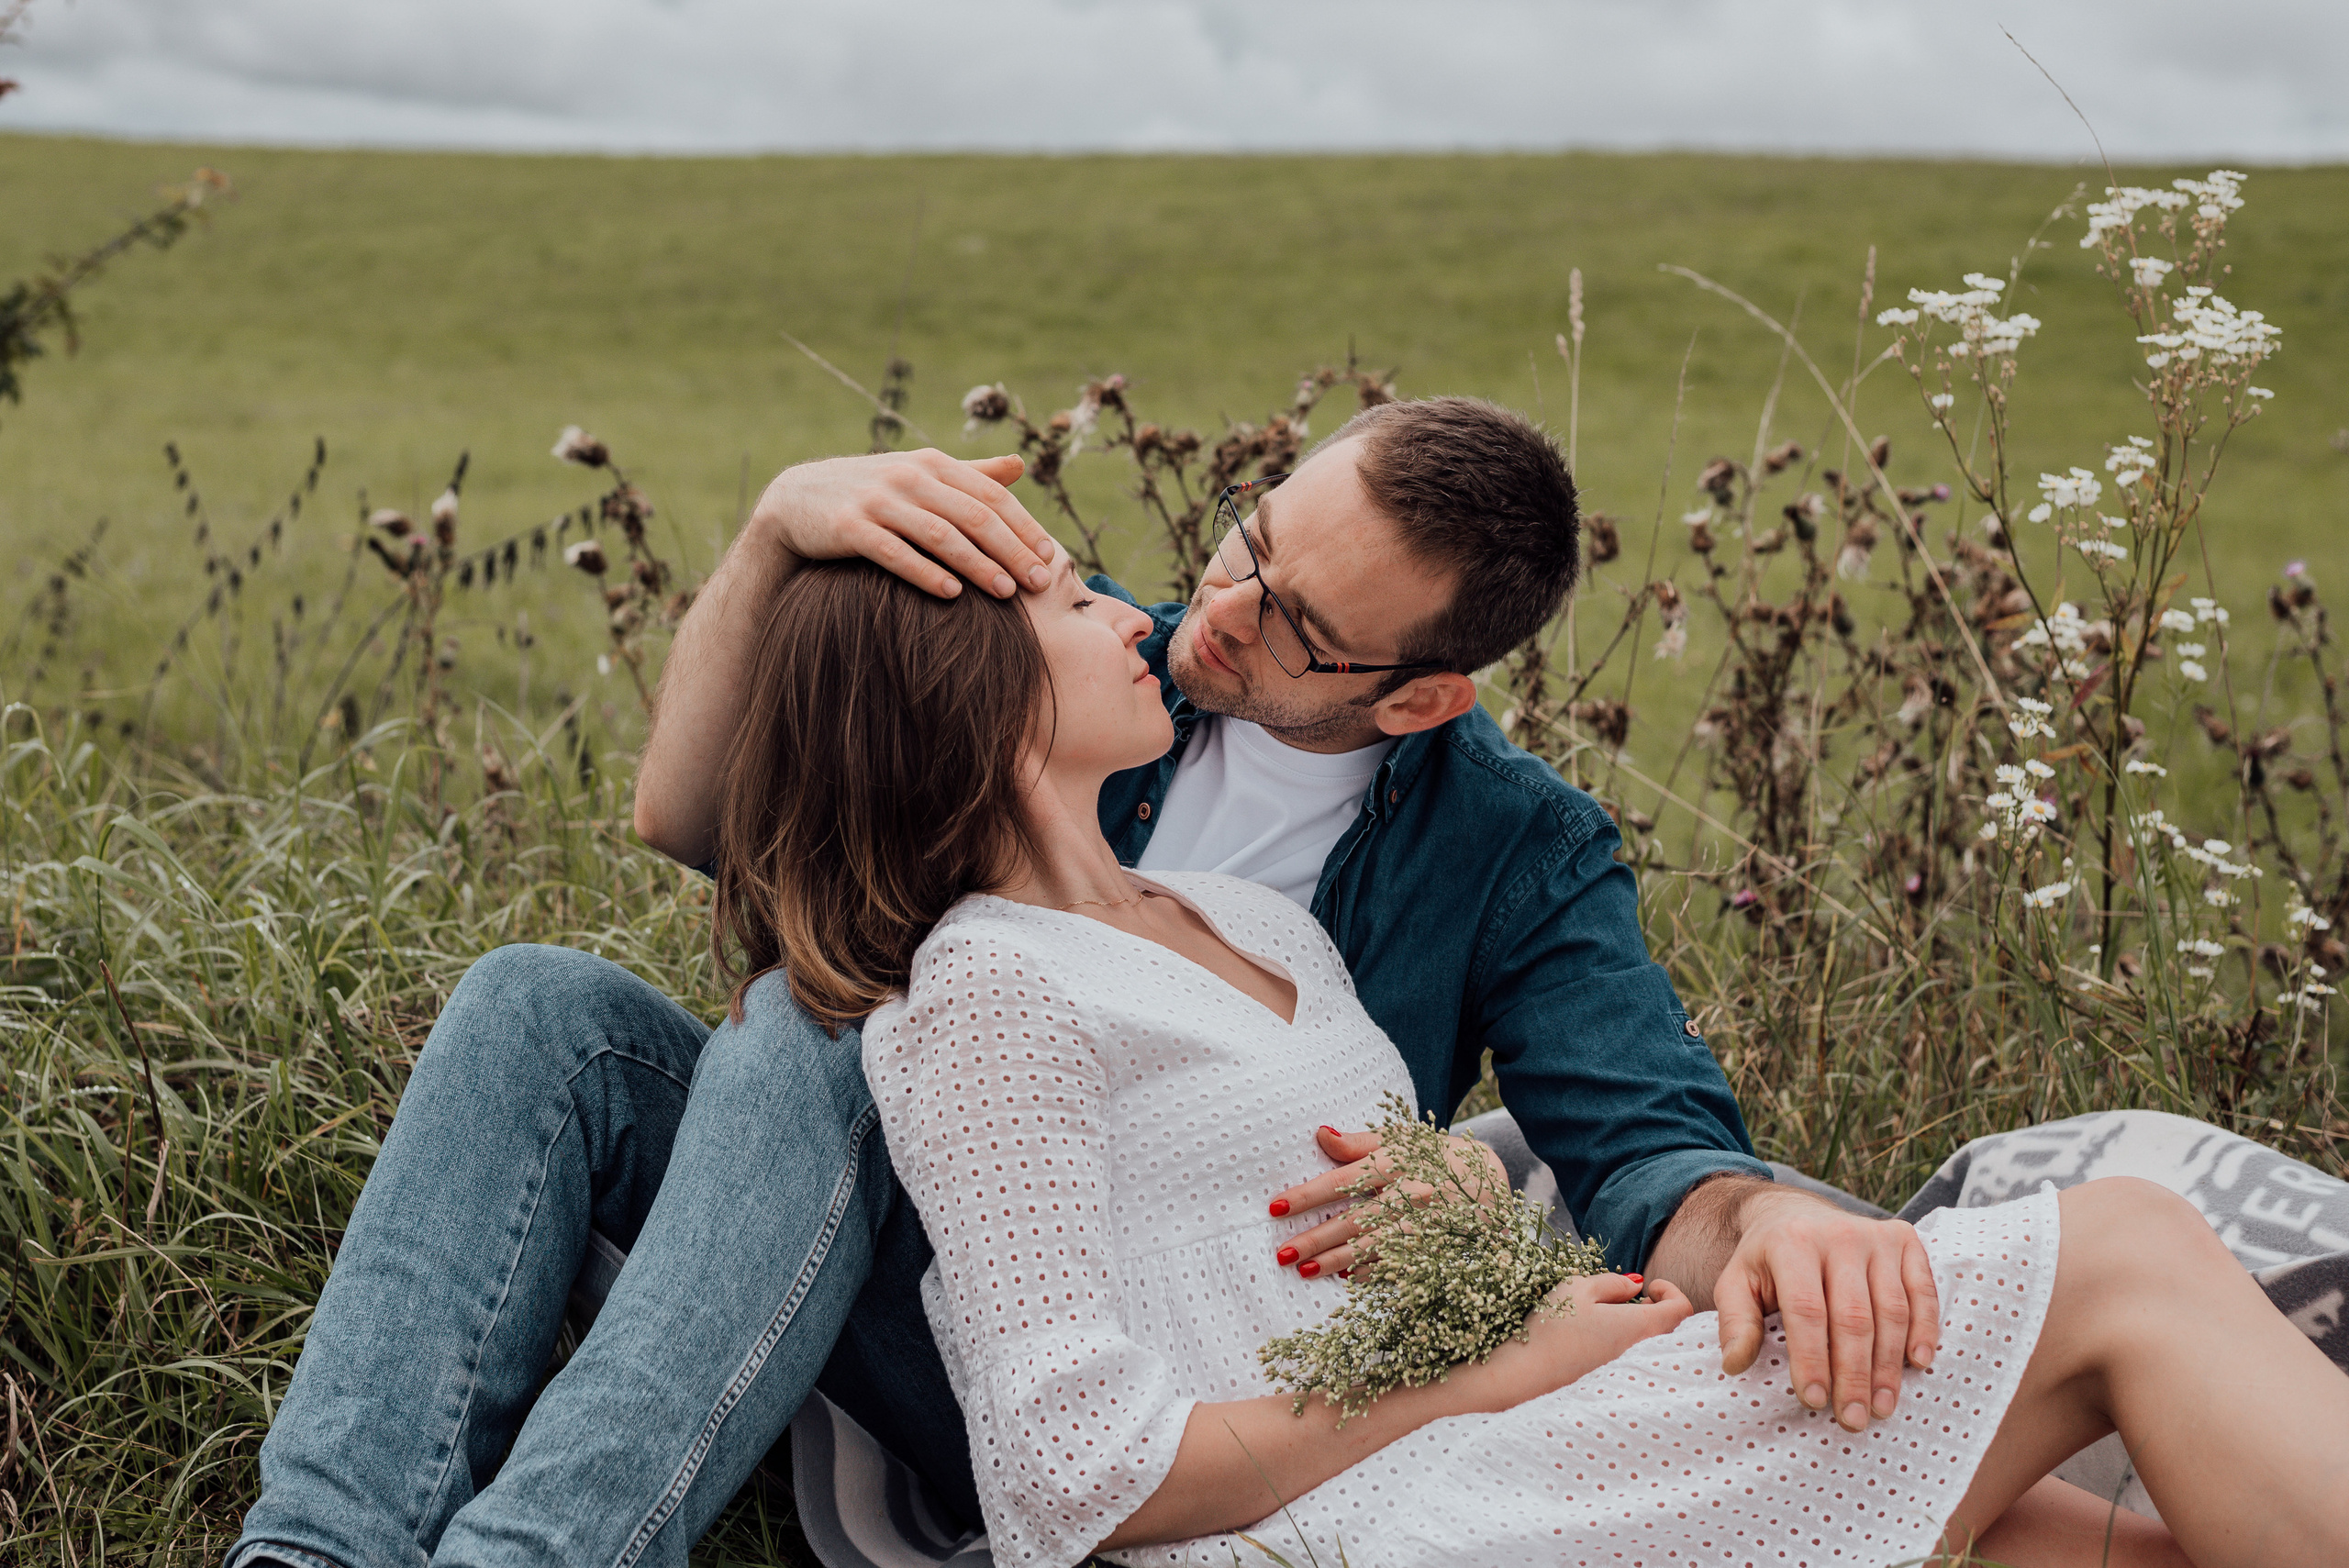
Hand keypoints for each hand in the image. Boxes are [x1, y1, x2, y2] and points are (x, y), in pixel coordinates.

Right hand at [751, 449, 1057, 599]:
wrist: (796, 501)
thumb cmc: (871, 493)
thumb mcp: (920, 474)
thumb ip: (970, 474)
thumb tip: (1020, 466)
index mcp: (932, 464)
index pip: (991, 495)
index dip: (1024, 526)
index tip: (1049, 558)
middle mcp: (908, 476)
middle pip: (973, 516)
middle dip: (1011, 550)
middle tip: (1038, 583)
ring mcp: (878, 501)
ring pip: (939, 534)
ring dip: (977, 565)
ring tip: (1006, 594)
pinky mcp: (849, 527)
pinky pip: (894, 552)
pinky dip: (925, 573)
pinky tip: (952, 595)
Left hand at [1267, 1124, 1510, 1276]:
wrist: (1491, 1179)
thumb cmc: (1433, 1153)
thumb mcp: (1401, 1137)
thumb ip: (1359, 1141)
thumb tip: (1319, 1134)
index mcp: (1398, 1161)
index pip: (1344, 1180)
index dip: (1308, 1195)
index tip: (1275, 1208)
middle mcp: (1411, 1194)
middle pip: (1356, 1220)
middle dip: (1316, 1239)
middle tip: (1281, 1253)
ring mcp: (1426, 1225)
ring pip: (1374, 1247)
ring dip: (1337, 1261)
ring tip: (1303, 1271)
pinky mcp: (1437, 1247)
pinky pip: (1399, 1264)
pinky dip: (1373, 1272)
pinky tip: (1347, 1278)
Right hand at [1521, 1273, 1694, 1391]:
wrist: (1526, 1376)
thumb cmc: (1552, 1327)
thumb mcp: (1578, 1288)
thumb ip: (1613, 1283)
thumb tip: (1635, 1287)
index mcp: (1641, 1327)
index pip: (1682, 1308)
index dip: (1670, 1291)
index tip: (1648, 1286)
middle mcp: (1644, 1354)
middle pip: (1673, 1331)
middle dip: (1659, 1310)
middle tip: (1633, 1301)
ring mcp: (1632, 1375)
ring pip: (1654, 1348)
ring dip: (1643, 1330)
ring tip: (1613, 1320)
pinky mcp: (1616, 1387)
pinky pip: (1637, 1364)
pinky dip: (1630, 1348)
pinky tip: (1600, 1342)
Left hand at [1711, 1187, 1942, 1432]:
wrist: (1797, 1215)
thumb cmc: (1767, 1262)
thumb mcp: (1737, 1283)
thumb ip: (1735, 1321)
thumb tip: (1735, 1363)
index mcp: (1792, 1242)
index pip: (1806, 1310)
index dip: (1811, 1359)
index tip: (1814, 1401)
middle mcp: (1838, 1234)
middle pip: (1853, 1316)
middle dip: (1853, 1375)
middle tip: (1852, 1419)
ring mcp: (1876, 1236)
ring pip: (1891, 1310)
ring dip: (1888, 1365)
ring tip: (1881, 1407)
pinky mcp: (1904, 1240)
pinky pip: (1922, 1291)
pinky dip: (1924, 1329)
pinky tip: (1917, 1363)